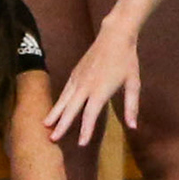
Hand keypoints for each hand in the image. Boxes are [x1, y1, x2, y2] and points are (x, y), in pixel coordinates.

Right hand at [42, 23, 145, 144]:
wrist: (114, 35)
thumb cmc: (126, 60)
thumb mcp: (133, 83)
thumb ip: (132, 106)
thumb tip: (133, 127)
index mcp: (101, 90)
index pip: (91, 114)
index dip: (86, 130)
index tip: (81, 144)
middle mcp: (86, 85)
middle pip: (71, 109)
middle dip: (61, 124)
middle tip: (52, 139)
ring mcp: (78, 78)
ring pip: (64, 99)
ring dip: (55, 113)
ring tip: (45, 125)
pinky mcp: (75, 73)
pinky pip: (65, 91)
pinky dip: (59, 102)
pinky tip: (55, 110)